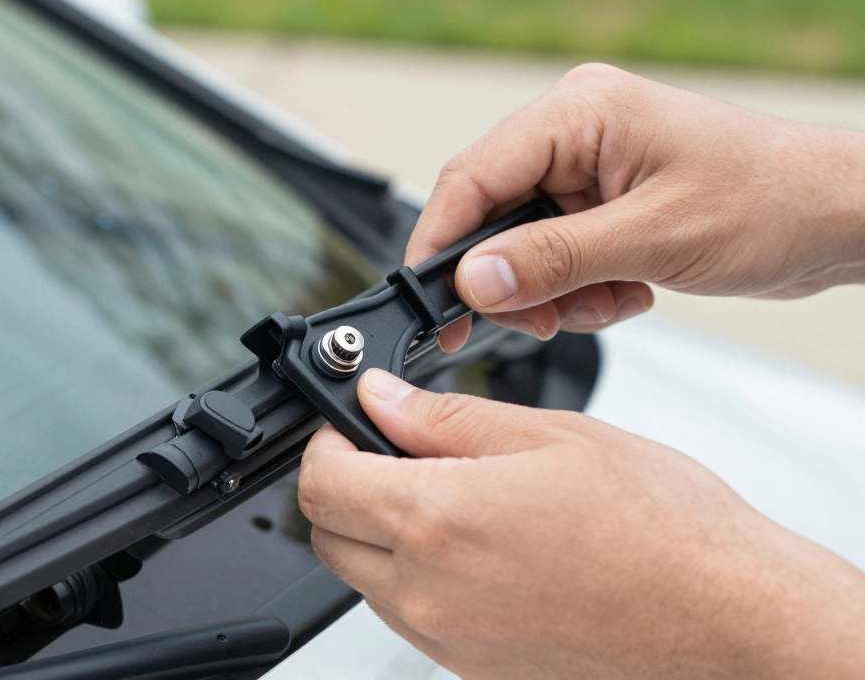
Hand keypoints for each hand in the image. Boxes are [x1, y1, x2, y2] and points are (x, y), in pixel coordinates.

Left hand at [298, 369, 864, 678]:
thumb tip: (381, 400)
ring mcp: (450, 640)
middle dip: (346, 486)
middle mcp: (430, 593)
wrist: (731, 621)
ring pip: (365, 580)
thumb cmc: (665, 531)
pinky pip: (411, 617)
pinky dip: (418, 577)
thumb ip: (445, 419)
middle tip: (397, 451)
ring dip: (382, 533)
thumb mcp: (551, 437)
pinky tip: (479, 546)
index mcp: (439, 522)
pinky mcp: (473, 668)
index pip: (321, 483)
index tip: (353, 421)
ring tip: (454, 497)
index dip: (327, 440)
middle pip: (329, 535)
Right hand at [416, 63, 864, 351]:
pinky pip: (556, 257)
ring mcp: (590, 170)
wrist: (839, 218)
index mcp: (581, 113)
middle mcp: (577, 134)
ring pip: (521, 246)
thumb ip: (555, 259)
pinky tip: (626, 294)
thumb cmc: (773, 200)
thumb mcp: (655, 237)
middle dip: (510, 278)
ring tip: (606, 302)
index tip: (429, 300)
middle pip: (492, 215)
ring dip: (554, 292)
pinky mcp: (605, 205)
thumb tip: (475, 279)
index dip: (441, 242)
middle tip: (535, 318)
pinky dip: (581, 291)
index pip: (473, 176)